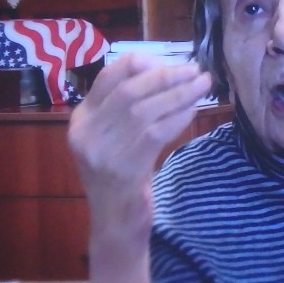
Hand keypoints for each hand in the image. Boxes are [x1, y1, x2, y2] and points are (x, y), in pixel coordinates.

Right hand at [68, 54, 212, 282]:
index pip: (107, 77)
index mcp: (81, 120)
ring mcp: (103, 152)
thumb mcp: (112, 138)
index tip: (166, 60)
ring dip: (178, 93)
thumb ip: (125, 109)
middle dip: (166, 75)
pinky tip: (193, 110)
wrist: (114, 222)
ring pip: (145, 109)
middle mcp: (86, 133)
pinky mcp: (125, 168)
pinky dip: (178, 117)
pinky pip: (156, 132)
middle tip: (194, 69)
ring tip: (202, 84)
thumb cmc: (119, 176)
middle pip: (129, 90)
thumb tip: (162, 71)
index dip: (139, 63)